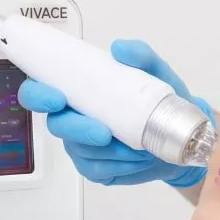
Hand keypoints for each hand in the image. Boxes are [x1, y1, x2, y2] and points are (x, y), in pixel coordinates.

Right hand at [18, 39, 211, 186]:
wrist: (181, 137)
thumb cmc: (161, 102)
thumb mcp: (157, 73)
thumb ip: (141, 56)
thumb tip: (121, 49)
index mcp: (79, 91)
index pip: (41, 90)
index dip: (38, 94)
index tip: (56, 98)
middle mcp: (74, 118)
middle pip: (57, 125)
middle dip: (78, 130)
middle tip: (104, 133)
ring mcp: (82, 145)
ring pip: (80, 151)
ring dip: (110, 151)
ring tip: (139, 145)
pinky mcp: (95, 168)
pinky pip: (96, 170)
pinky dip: (119, 166)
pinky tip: (135, 159)